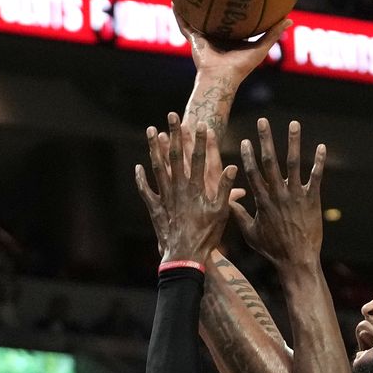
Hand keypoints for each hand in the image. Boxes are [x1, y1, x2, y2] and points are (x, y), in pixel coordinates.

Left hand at [134, 113, 236, 266]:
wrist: (185, 256)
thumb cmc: (206, 236)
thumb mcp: (221, 213)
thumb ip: (226, 189)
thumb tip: (234, 168)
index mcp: (196, 189)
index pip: (199, 159)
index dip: (200, 141)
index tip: (201, 124)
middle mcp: (179, 189)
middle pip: (176, 156)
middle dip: (175, 135)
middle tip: (172, 116)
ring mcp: (165, 197)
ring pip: (158, 167)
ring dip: (155, 148)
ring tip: (152, 130)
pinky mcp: (155, 208)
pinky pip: (146, 190)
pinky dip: (141, 178)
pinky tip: (138, 167)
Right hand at [178, 12, 289, 83]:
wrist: (221, 78)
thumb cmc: (242, 66)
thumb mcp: (260, 47)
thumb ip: (273, 34)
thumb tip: (289, 19)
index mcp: (232, 38)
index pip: (234, 19)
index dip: (235, 7)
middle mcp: (217, 36)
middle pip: (214, 15)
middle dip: (213, 2)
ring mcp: (204, 37)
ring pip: (197, 18)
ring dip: (192, 5)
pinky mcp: (194, 40)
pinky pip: (184, 24)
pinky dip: (179, 14)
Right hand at [231, 118, 325, 268]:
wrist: (296, 260)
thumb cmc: (272, 249)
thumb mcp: (251, 234)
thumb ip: (240, 216)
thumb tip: (228, 203)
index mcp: (262, 201)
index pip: (252, 172)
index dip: (248, 155)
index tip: (245, 140)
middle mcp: (278, 194)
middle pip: (270, 161)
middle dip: (266, 139)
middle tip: (263, 121)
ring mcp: (296, 195)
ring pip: (293, 163)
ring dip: (293, 141)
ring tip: (294, 123)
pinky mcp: (312, 199)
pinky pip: (316, 176)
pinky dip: (318, 161)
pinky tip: (321, 146)